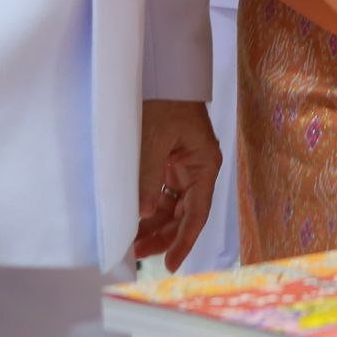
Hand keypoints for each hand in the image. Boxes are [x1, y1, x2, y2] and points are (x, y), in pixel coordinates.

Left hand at [134, 99, 223, 271]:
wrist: (162, 72)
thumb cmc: (164, 99)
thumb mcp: (154, 139)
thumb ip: (149, 177)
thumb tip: (143, 214)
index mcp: (204, 165)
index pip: (196, 214)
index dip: (184, 241)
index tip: (171, 264)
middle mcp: (197, 170)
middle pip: (184, 214)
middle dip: (164, 236)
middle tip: (139, 253)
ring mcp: (183, 167)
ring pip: (172, 207)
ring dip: (154, 225)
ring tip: (133, 242)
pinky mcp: (169, 163)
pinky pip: (161, 194)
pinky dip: (149, 209)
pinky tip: (134, 221)